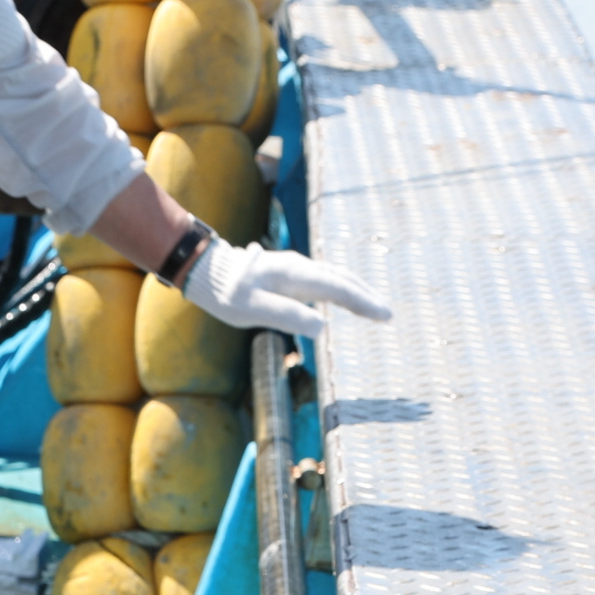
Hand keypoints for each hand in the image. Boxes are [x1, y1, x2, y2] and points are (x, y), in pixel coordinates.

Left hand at [184, 242, 393, 338]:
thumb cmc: (227, 293)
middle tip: (387, 315)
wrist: (207, 272)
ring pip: (333, 278)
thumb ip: (286, 315)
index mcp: (295, 274)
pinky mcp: (289, 275)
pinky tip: (344, 300)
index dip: (362, 301)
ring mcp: (295, 269)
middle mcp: (300, 267)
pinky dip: (340, 290)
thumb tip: (321, 326)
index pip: (338, 288)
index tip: (383, 315)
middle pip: (341, 279)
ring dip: (355, 291)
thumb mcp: (252, 308)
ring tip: (373, 308)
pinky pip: (322, 281)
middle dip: (365, 296)